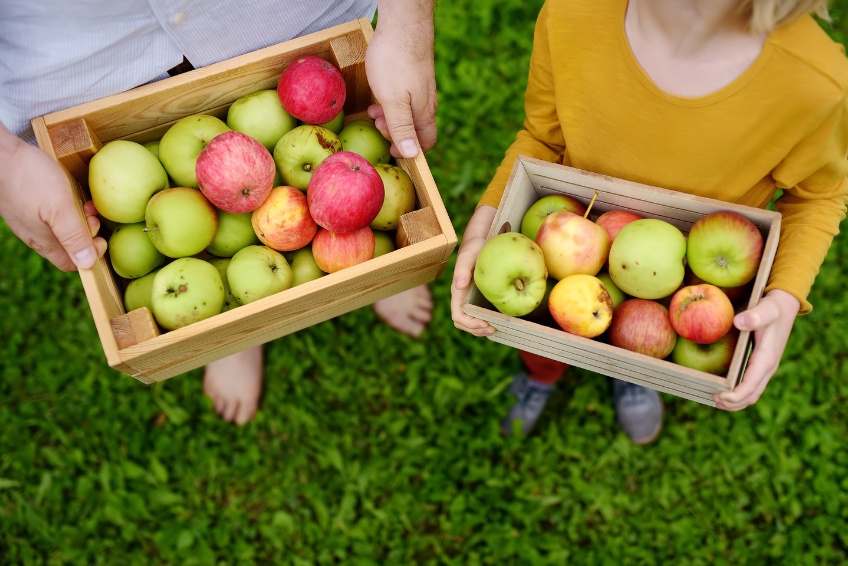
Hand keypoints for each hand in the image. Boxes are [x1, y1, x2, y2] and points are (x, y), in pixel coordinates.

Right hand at [0, 127, 105, 270]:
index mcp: (43, 241)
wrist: (0, 153)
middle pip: (69, 247)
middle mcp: (35, 235)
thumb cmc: (30, 178)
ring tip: (85, 203)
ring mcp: (30, 220)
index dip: (90, 255)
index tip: (100, 237)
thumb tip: (88, 264)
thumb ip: (73, 236)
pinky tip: (72, 195)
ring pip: (62, 230)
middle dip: (87, 235)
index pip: (71, 263)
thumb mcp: (60, 208)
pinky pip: (53, 216)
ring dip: (80, 220)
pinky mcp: (28, 205)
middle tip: (93, 215)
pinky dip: (68, 210)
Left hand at [365, 5, 436, 158]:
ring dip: (389, 117)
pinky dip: (390, 103)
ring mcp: (421, 89)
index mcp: (424, 113)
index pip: (425, 143)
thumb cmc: (395, 62)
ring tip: (372, 109)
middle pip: (414, 130)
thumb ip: (402, 128)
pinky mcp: (414, 77)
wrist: (403, 24)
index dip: (408, 151)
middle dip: (394, 132)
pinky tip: (377, 95)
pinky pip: (404, 99)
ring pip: (407, 113)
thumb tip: (412, 155)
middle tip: (376, 122)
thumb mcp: (393, 101)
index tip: (389, 148)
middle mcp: (427, 103)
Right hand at [451, 206, 496, 335]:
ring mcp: (471, 299)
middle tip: (493, 329)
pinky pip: (481, 313)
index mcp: (457, 292)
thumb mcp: (469, 256)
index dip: (470, 324)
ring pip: (472, 321)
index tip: (485, 324)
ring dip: (482, 329)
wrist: (483, 241)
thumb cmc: (475, 247)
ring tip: (495, 328)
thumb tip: (458, 286)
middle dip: (477, 330)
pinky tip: (499, 319)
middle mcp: (462, 298)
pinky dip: (488, 320)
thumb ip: (462, 269)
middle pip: (464, 323)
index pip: (458, 316)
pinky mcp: (480, 297)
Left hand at [713, 289, 799, 410]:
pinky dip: (738, 394)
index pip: (751, 385)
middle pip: (751, 395)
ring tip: (715, 400)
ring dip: (735, 402)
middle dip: (733, 402)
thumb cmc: (773, 307)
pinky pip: (750, 386)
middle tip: (712, 398)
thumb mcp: (766, 309)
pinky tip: (723, 391)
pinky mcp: (760, 366)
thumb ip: (754, 316)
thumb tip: (738, 322)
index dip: (735, 395)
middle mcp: (767, 367)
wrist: (784, 306)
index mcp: (767, 358)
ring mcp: (765, 368)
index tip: (719, 395)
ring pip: (752, 394)